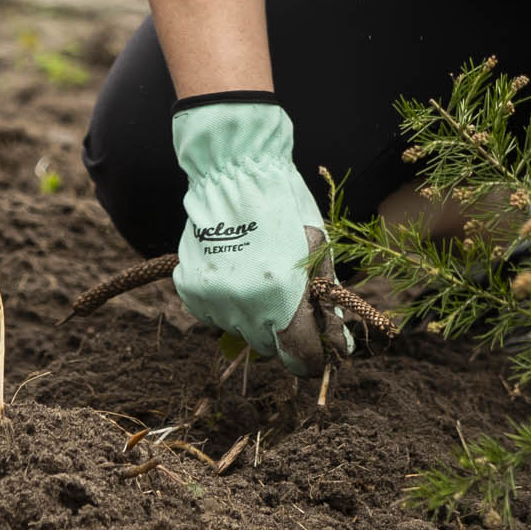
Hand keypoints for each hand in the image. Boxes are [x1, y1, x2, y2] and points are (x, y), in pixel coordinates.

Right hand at [171, 97, 342, 373]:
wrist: (234, 171)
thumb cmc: (286, 206)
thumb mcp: (319, 251)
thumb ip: (327, 303)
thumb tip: (341, 346)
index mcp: (281, 295)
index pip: (299, 356)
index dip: (312, 358)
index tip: (317, 352)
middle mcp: (242, 304)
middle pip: (267, 347)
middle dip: (282, 332)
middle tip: (287, 300)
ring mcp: (212, 298)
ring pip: (238, 331)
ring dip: (252, 316)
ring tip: (257, 275)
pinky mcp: (189, 288)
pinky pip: (213, 314)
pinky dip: (226, 302)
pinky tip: (234, 270)